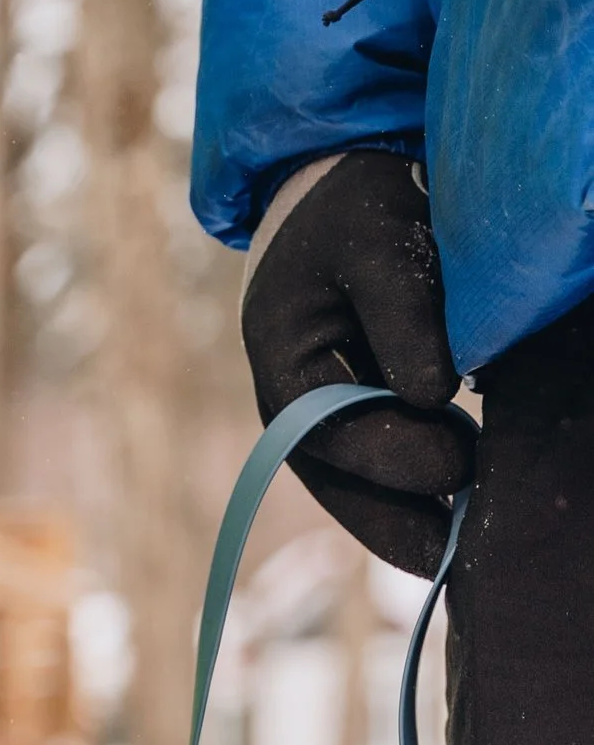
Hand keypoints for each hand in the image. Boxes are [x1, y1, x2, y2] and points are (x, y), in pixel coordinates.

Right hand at [239, 149, 474, 576]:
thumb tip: (434, 395)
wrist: (345, 189)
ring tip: (461, 554)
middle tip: (461, 555)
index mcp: (283, 362)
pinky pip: (382, 472)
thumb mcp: (379, 240)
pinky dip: (418, 497)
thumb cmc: (359, 208)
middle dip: (398, 524)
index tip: (462, 465)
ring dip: (408, 522)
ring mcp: (323, 418)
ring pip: (358, 490)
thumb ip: (403, 313)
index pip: (331, 433)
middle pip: (338, 484)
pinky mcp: (360, 416)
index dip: (394, 457)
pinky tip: (458, 518)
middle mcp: (293, 406)